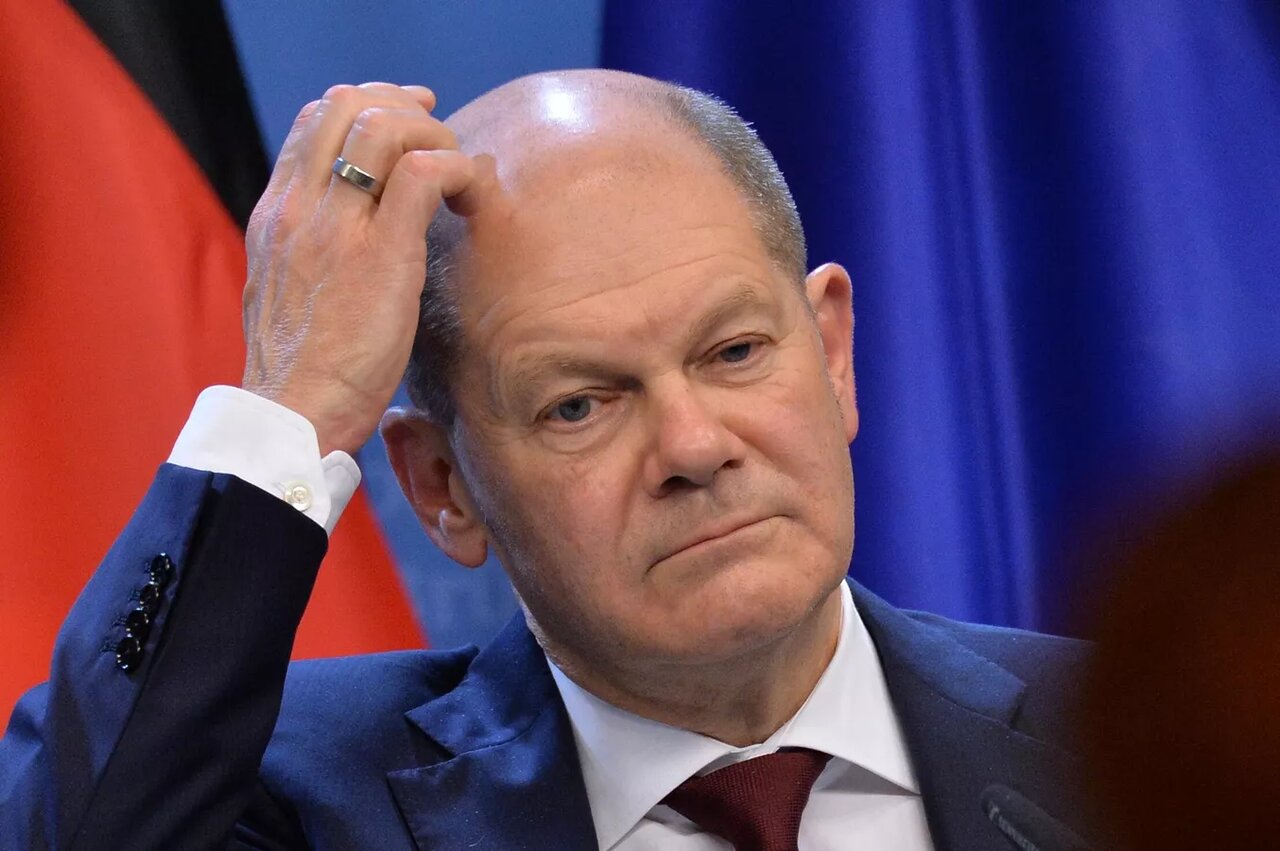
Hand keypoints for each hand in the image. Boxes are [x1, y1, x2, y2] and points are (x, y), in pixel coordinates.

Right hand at [241, 82, 479, 454]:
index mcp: (276, 214)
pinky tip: (471, 197)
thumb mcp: (289, 293)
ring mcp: (336, 228)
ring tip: (458, 176)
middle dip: (405, 109)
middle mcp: (299, 208)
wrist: (291, 417)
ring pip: (385, 126)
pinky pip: (424, 174)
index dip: (371, 105)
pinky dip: (458, 170)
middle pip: (348, 104)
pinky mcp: (380, 256)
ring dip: (435, 137)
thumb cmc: (301, 371)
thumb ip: (312, 250)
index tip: (412, 125)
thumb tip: (353, 231)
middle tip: (441, 144)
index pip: (316, 120)